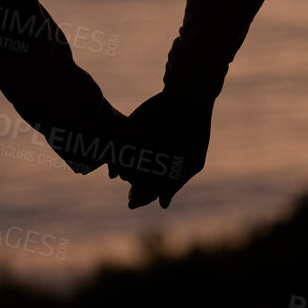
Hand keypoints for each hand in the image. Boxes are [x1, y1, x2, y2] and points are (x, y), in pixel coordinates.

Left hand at [117, 90, 212, 209]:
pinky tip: (113, 164)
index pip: (148, 191)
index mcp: (164, 169)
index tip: (133, 202)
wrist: (185, 102)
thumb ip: (174, 183)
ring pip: (124, 165)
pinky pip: (116, 148)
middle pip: (135, 181)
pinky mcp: (128, 131)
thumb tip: (162, 205)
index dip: (140, 198)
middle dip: (130, 188)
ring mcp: (138, 146)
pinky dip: (113, 157)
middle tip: (127, 193)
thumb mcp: (191, 162)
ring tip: (124, 175)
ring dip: (122, 173)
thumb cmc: (193, 133)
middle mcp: (150, 159)